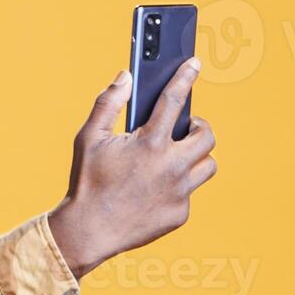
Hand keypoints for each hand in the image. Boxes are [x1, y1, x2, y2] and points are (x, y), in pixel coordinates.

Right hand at [47, 60, 217, 278]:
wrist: (88, 231)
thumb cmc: (87, 181)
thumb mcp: (88, 138)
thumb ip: (108, 103)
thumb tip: (125, 77)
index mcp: (149, 143)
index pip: (174, 100)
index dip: (185, 77)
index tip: (194, 64)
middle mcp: (171, 166)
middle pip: (207, 135)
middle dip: (199, 127)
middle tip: (185, 129)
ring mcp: (179, 192)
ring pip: (208, 165)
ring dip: (195, 158)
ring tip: (175, 159)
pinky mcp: (180, 213)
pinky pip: (190, 193)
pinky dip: (178, 187)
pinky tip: (157, 189)